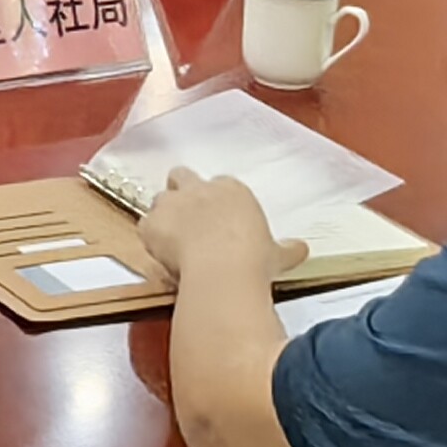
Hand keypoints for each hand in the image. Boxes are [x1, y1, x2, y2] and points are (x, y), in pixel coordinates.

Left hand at [146, 167, 290, 292]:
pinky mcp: (152, 223)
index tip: (217, 220)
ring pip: (160, 200)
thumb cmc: (253, 260)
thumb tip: (300, 250)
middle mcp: (200, 189)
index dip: (214, 202)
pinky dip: (150, 238)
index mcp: (232, 190)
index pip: (219, 186)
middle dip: (181, 192)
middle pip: (182, 176)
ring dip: (164, 216)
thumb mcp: (276, 254)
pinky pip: (145, 226)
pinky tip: (160, 255)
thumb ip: (286, 249)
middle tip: (187, 218)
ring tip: (172, 240)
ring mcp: (172, 203)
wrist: (223, 270)